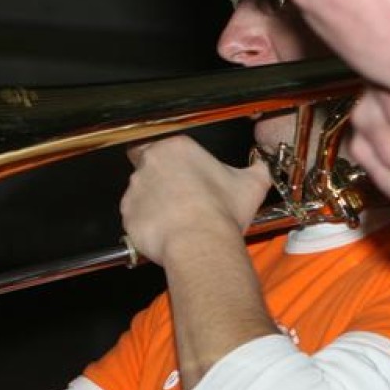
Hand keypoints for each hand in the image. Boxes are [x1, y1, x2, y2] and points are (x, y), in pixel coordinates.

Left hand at [120, 136, 272, 265]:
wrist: (201, 243)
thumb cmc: (221, 213)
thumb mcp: (251, 185)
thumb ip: (257, 169)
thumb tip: (262, 167)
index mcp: (176, 148)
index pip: (164, 145)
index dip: (173, 161)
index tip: (184, 174)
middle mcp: (150, 163)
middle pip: (147, 165)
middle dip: (159, 178)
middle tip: (179, 195)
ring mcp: (135, 189)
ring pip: (139, 191)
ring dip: (152, 201)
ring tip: (175, 217)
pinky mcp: (127, 213)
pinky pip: (134, 216)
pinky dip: (145, 222)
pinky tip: (164, 230)